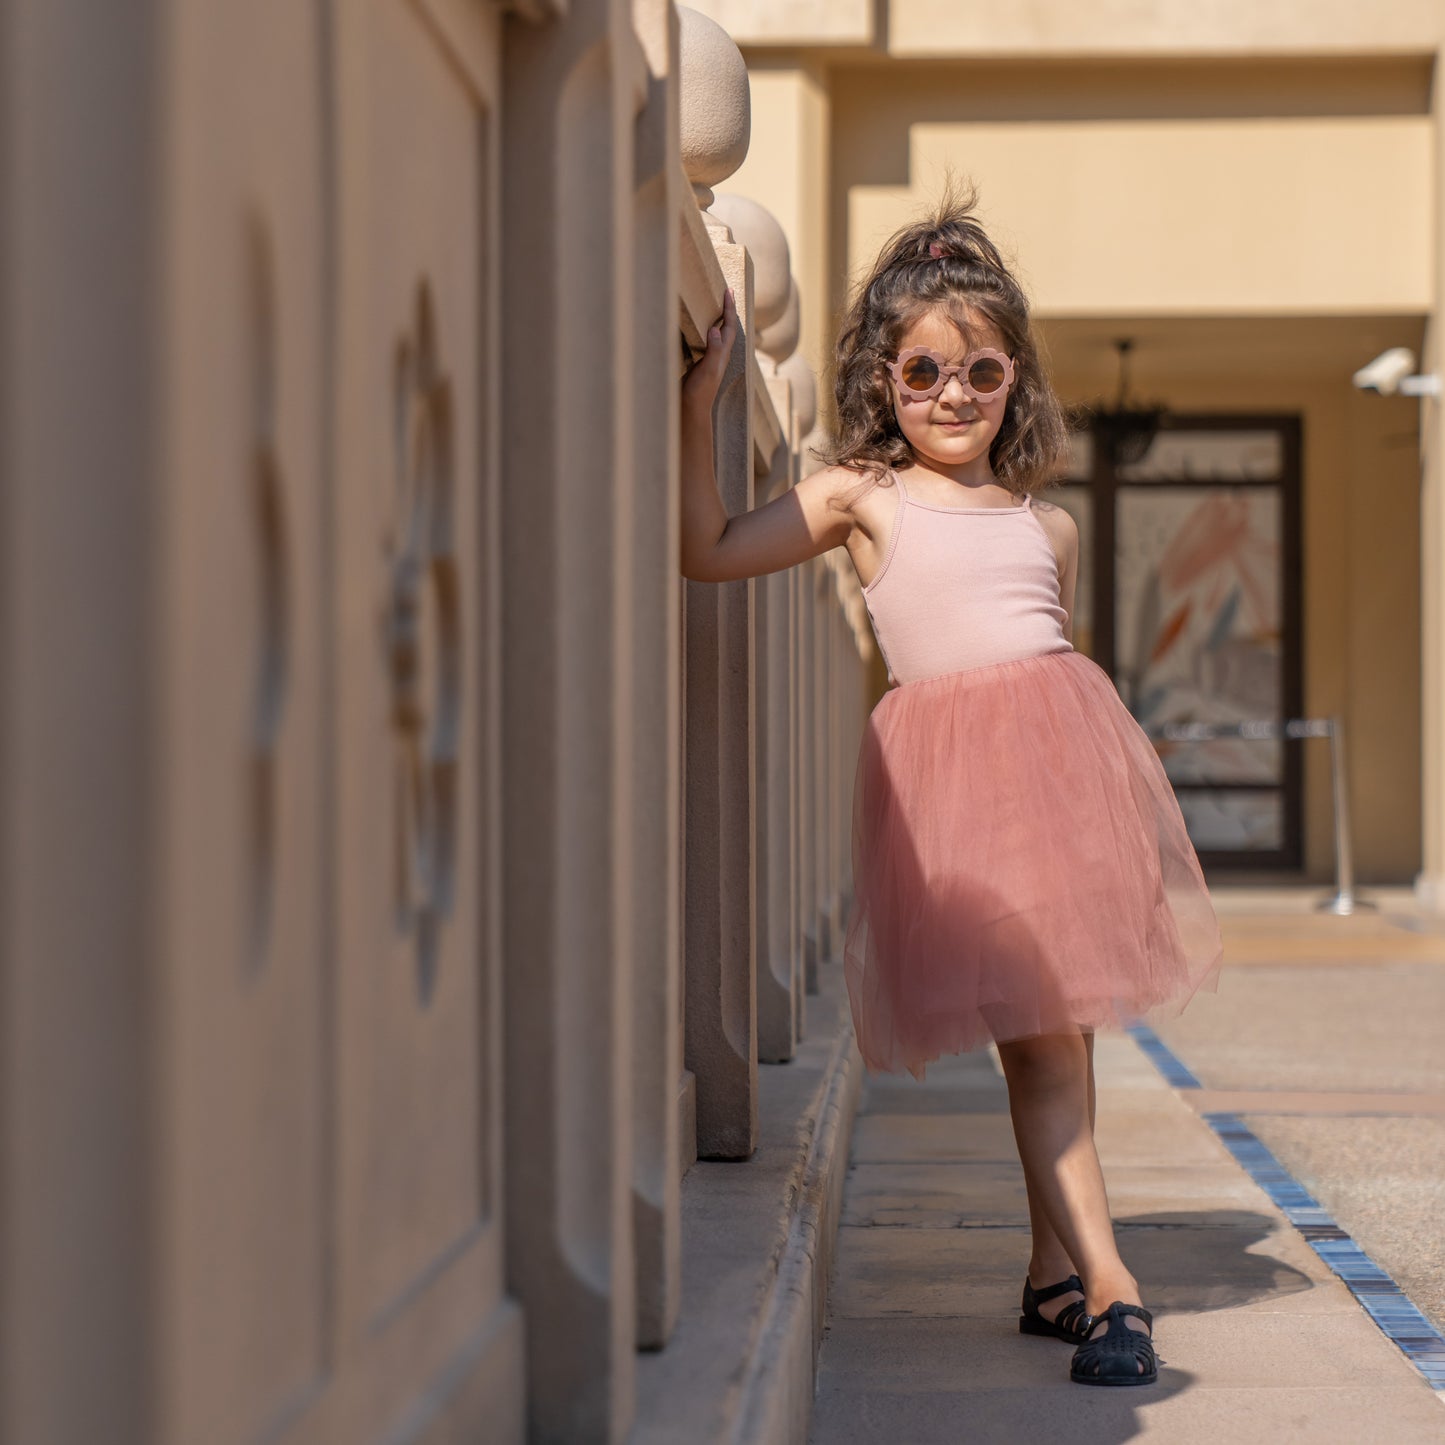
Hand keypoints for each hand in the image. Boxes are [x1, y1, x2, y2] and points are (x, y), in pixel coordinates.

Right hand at [681, 287, 737, 413]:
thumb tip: (716, 329)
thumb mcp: (707, 369)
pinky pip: (707, 343)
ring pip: (718, 335)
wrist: (692, 411)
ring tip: (717, 308)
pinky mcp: (701, 366)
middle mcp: (719, 356)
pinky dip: (706, 332)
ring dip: (719, 320)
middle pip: (727, 328)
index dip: (729, 308)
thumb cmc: (700, 392)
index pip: (728, 326)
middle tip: (726, 294)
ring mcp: (710, 361)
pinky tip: (701, 331)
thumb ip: (714, 350)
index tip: (727, 291)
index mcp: (723, 354)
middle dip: (727, 311)